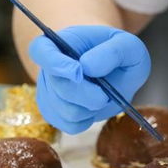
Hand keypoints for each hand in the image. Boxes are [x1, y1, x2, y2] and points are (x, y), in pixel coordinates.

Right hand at [28, 25, 150, 133]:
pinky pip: (68, 125)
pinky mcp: (55, 112)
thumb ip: (112, 52)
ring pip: (64, 110)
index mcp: (62, 43)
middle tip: (106, 93)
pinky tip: (93, 108)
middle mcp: (49, 67)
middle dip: (88, 94)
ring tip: (102, 97)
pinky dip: (87, 121)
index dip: (55, 63)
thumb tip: (87, 67)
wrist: (117, 71)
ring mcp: (49, 91)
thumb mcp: (128, 45)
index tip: (78, 72)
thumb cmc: (120, 54)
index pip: (40, 49)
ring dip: (90, 108)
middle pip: (58, 86)